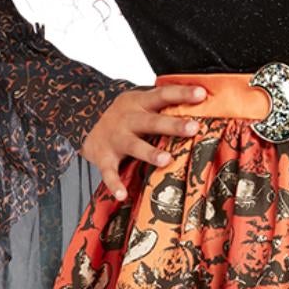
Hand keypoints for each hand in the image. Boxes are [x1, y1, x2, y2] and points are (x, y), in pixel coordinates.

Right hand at [81, 82, 207, 200]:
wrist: (83, 120)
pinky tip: (122, 194)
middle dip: (172, 125)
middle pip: (152, 121)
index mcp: (140, 102)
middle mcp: (129, 119)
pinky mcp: (104, 157)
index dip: (182, 94)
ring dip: (150, 153)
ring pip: (134, 145)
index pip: (163, 94)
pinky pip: (109, 172)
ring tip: (167, 160)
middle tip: (193, 128)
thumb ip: (165, 105)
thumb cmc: (125, 114)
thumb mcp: (141, 102)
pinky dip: (114, 183)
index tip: (201, 94)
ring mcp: (116, 138)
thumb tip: (204, 102)